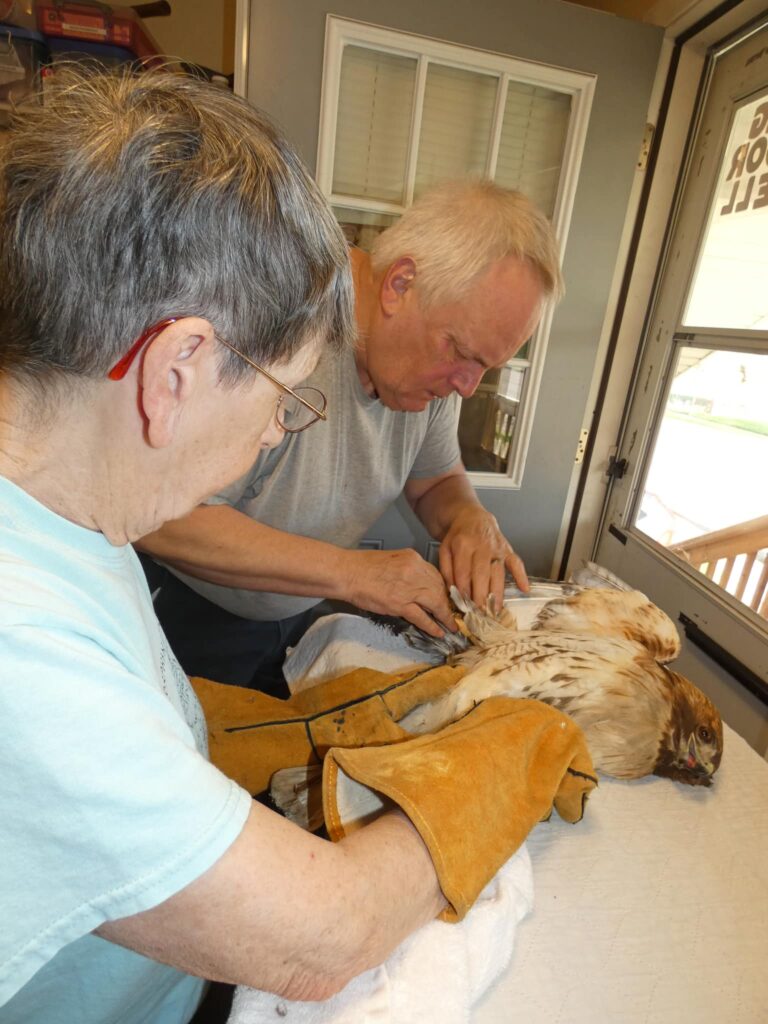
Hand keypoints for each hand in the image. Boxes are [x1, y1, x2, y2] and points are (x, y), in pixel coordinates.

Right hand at [340, 548, 456, 636]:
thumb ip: (407, 569)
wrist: (346, 573)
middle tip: (452, 614)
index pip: (435, 575)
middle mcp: (415, 571)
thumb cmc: (362, 566)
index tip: (446, 598)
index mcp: (413, 558)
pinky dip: (432, 626)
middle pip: (439, 589)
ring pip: (435, 603)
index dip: (442, 589)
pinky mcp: (400, 604)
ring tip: (451, 626)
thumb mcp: (392, 559)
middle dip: (447, 604)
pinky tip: (439, 632)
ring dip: (445, 617)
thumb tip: (418, 584)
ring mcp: (408, 588)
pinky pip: (422, 617)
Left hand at [438, 506, 528, 608]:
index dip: (463, 590)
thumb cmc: (457, 537)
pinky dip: (522, 575)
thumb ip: (447, 570)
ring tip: (495, 610)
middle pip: (481, 574)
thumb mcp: (444, 550)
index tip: (463, 606)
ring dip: (497, 593)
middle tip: (480, 613)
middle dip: (481, 595)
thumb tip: (453, 592)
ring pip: (498, 572)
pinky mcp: (507, 549)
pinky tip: (525, 589)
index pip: (463, 572)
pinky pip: (516, 562)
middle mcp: (481, 546)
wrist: (471, 517)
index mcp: (462, 545)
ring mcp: (496, 548)